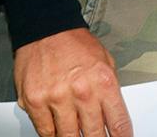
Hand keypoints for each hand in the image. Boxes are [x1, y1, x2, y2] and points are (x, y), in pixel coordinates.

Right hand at [13, 27, 131, 136]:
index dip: (122, 136)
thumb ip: (109, 90)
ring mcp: (56, 98)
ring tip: (78, 136)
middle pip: (93, 133)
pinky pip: (44, 130)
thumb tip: (113, 116)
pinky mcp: (34, 102)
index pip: (118, 121)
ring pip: (68, 136)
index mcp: (103, 82)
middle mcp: (81, 92)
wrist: (46, 29)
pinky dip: (52, 135)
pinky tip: (58, 134)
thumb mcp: (106, 62)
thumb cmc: (76, 44)